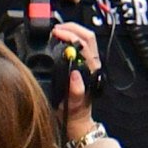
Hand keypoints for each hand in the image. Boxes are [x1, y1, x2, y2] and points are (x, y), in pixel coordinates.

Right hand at [51, 21, 101, 135]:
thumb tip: (75, 75)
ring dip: (71, 31)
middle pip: (88, 37)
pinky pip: (80, 46)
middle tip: (55, 29)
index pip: (85, 44)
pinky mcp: (83, 64)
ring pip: (86, 39)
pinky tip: (59, 40)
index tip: (56, 33)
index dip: (71, 35)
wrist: (76, 120)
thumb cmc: (74, 112)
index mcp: (91, 71)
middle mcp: (92, 65)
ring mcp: (88, 64)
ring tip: (56, 32)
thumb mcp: (73, 104)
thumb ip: (76, 92)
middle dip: (72, 28)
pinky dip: (69, 38)